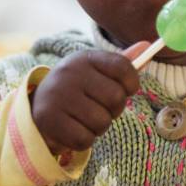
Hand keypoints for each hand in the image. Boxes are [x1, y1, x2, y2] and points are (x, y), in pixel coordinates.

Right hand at [30, 42, 149, 155]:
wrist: (37, 107)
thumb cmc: (77, 89)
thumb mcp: (96, 72)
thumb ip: (122, 62)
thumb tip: (147, 45)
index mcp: (85, 58)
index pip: (123, 67)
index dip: (132, 83)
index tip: (127, 90)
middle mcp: (70, 73)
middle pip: (116, 98)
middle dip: (115, 109)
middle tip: (102, 108)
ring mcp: (58, 96)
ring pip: (102, 122)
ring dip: (99, 127)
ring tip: (86, 119)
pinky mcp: (49, 120)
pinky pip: (85, 139)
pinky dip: (84, 139)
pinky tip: (74, 129)